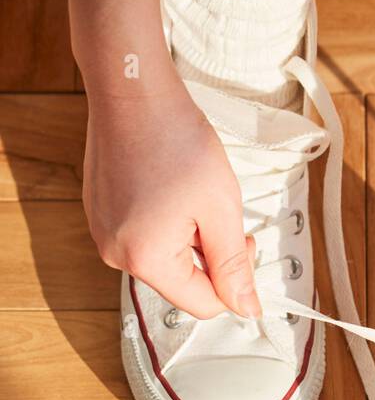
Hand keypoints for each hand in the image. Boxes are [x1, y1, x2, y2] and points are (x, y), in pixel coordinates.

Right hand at [84, 82, 260, 318]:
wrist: (133, 88)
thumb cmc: (176, 137)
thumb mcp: (221, 208)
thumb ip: (234, 267)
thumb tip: (247, 310)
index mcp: (145, 259)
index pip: (204, 305)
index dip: (233, 280)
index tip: (242, 241)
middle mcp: (115, 254)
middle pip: (183, 283)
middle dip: (209, 255)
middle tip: (218, 210)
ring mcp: (104, 234)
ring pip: (166, 260)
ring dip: (189, 236)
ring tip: (190, 193)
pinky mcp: (101, 216)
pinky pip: (145, 238)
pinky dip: (166, 223)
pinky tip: (169, 188)